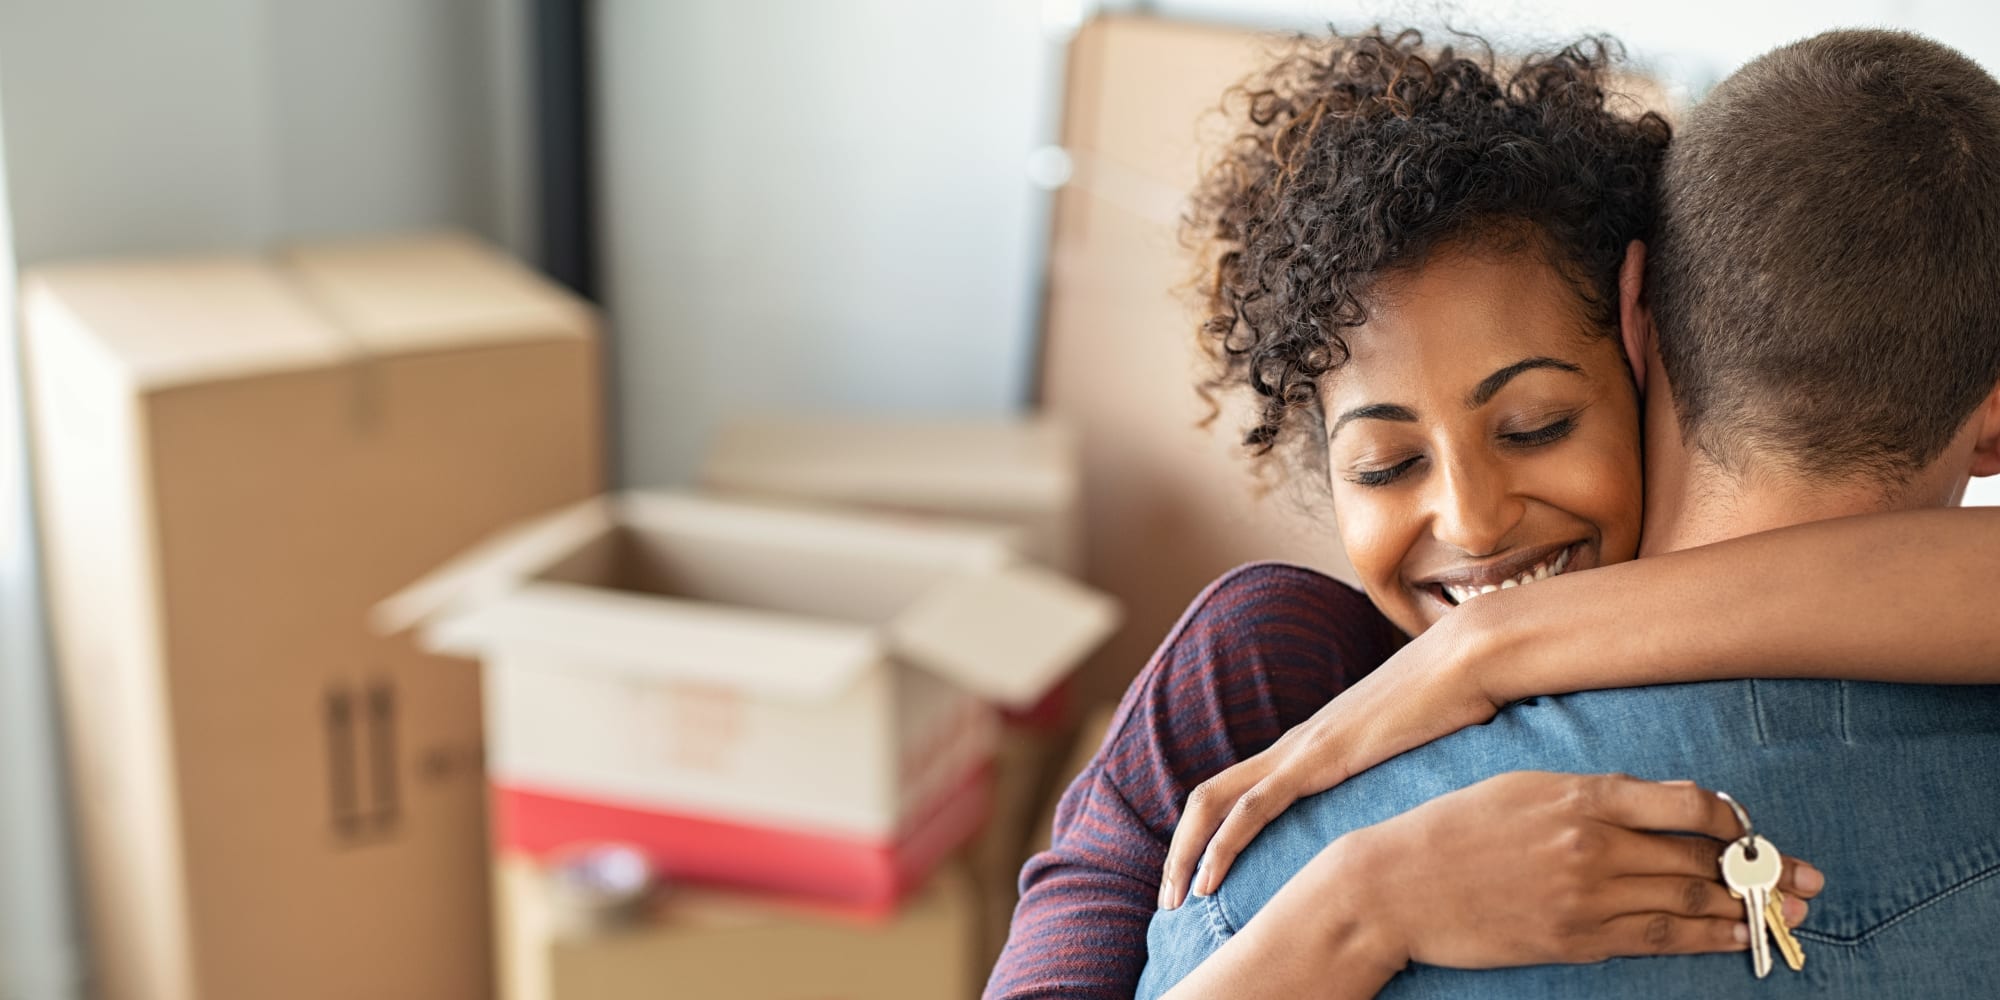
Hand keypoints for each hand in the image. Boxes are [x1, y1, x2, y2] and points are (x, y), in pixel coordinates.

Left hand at [1161, 625, 1498, 908]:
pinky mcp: (1317, 759)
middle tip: (1168, 898)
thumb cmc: (1453, 704)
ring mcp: (1300, 750)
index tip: (1200, 876)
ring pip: (1215, 802)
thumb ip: (1395, 772)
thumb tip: (1411, 797)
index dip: (1209, 833)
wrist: (1467, 660)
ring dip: (1186, 853)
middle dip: (1180, 849)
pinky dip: (1222, 845)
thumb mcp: (1414, 751)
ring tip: (1173, 899)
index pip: (1238, 790)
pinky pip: (1252, 807)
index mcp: (1310, 746)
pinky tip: (1209, 879)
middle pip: (1209, 796)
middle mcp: (1293, 746)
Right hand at [1320, 772, 1824, 969]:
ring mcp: (1586, 897)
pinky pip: (1657, 939)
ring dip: (1747, 908)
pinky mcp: (1575, 939)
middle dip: (1762, 869)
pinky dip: (1705, 938)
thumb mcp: (1521, 787)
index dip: (1732, 819)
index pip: (1686, 804)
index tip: (1748, 828)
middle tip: (1808, 878)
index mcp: (1580, 795)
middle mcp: (1593, 844)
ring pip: (1688, 902)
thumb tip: (1651, 807)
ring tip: (1788, 911)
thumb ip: (1588, 794)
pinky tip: (1736, 938)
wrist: (1397, 884)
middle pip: (1700, 858)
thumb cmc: (1453, 828)